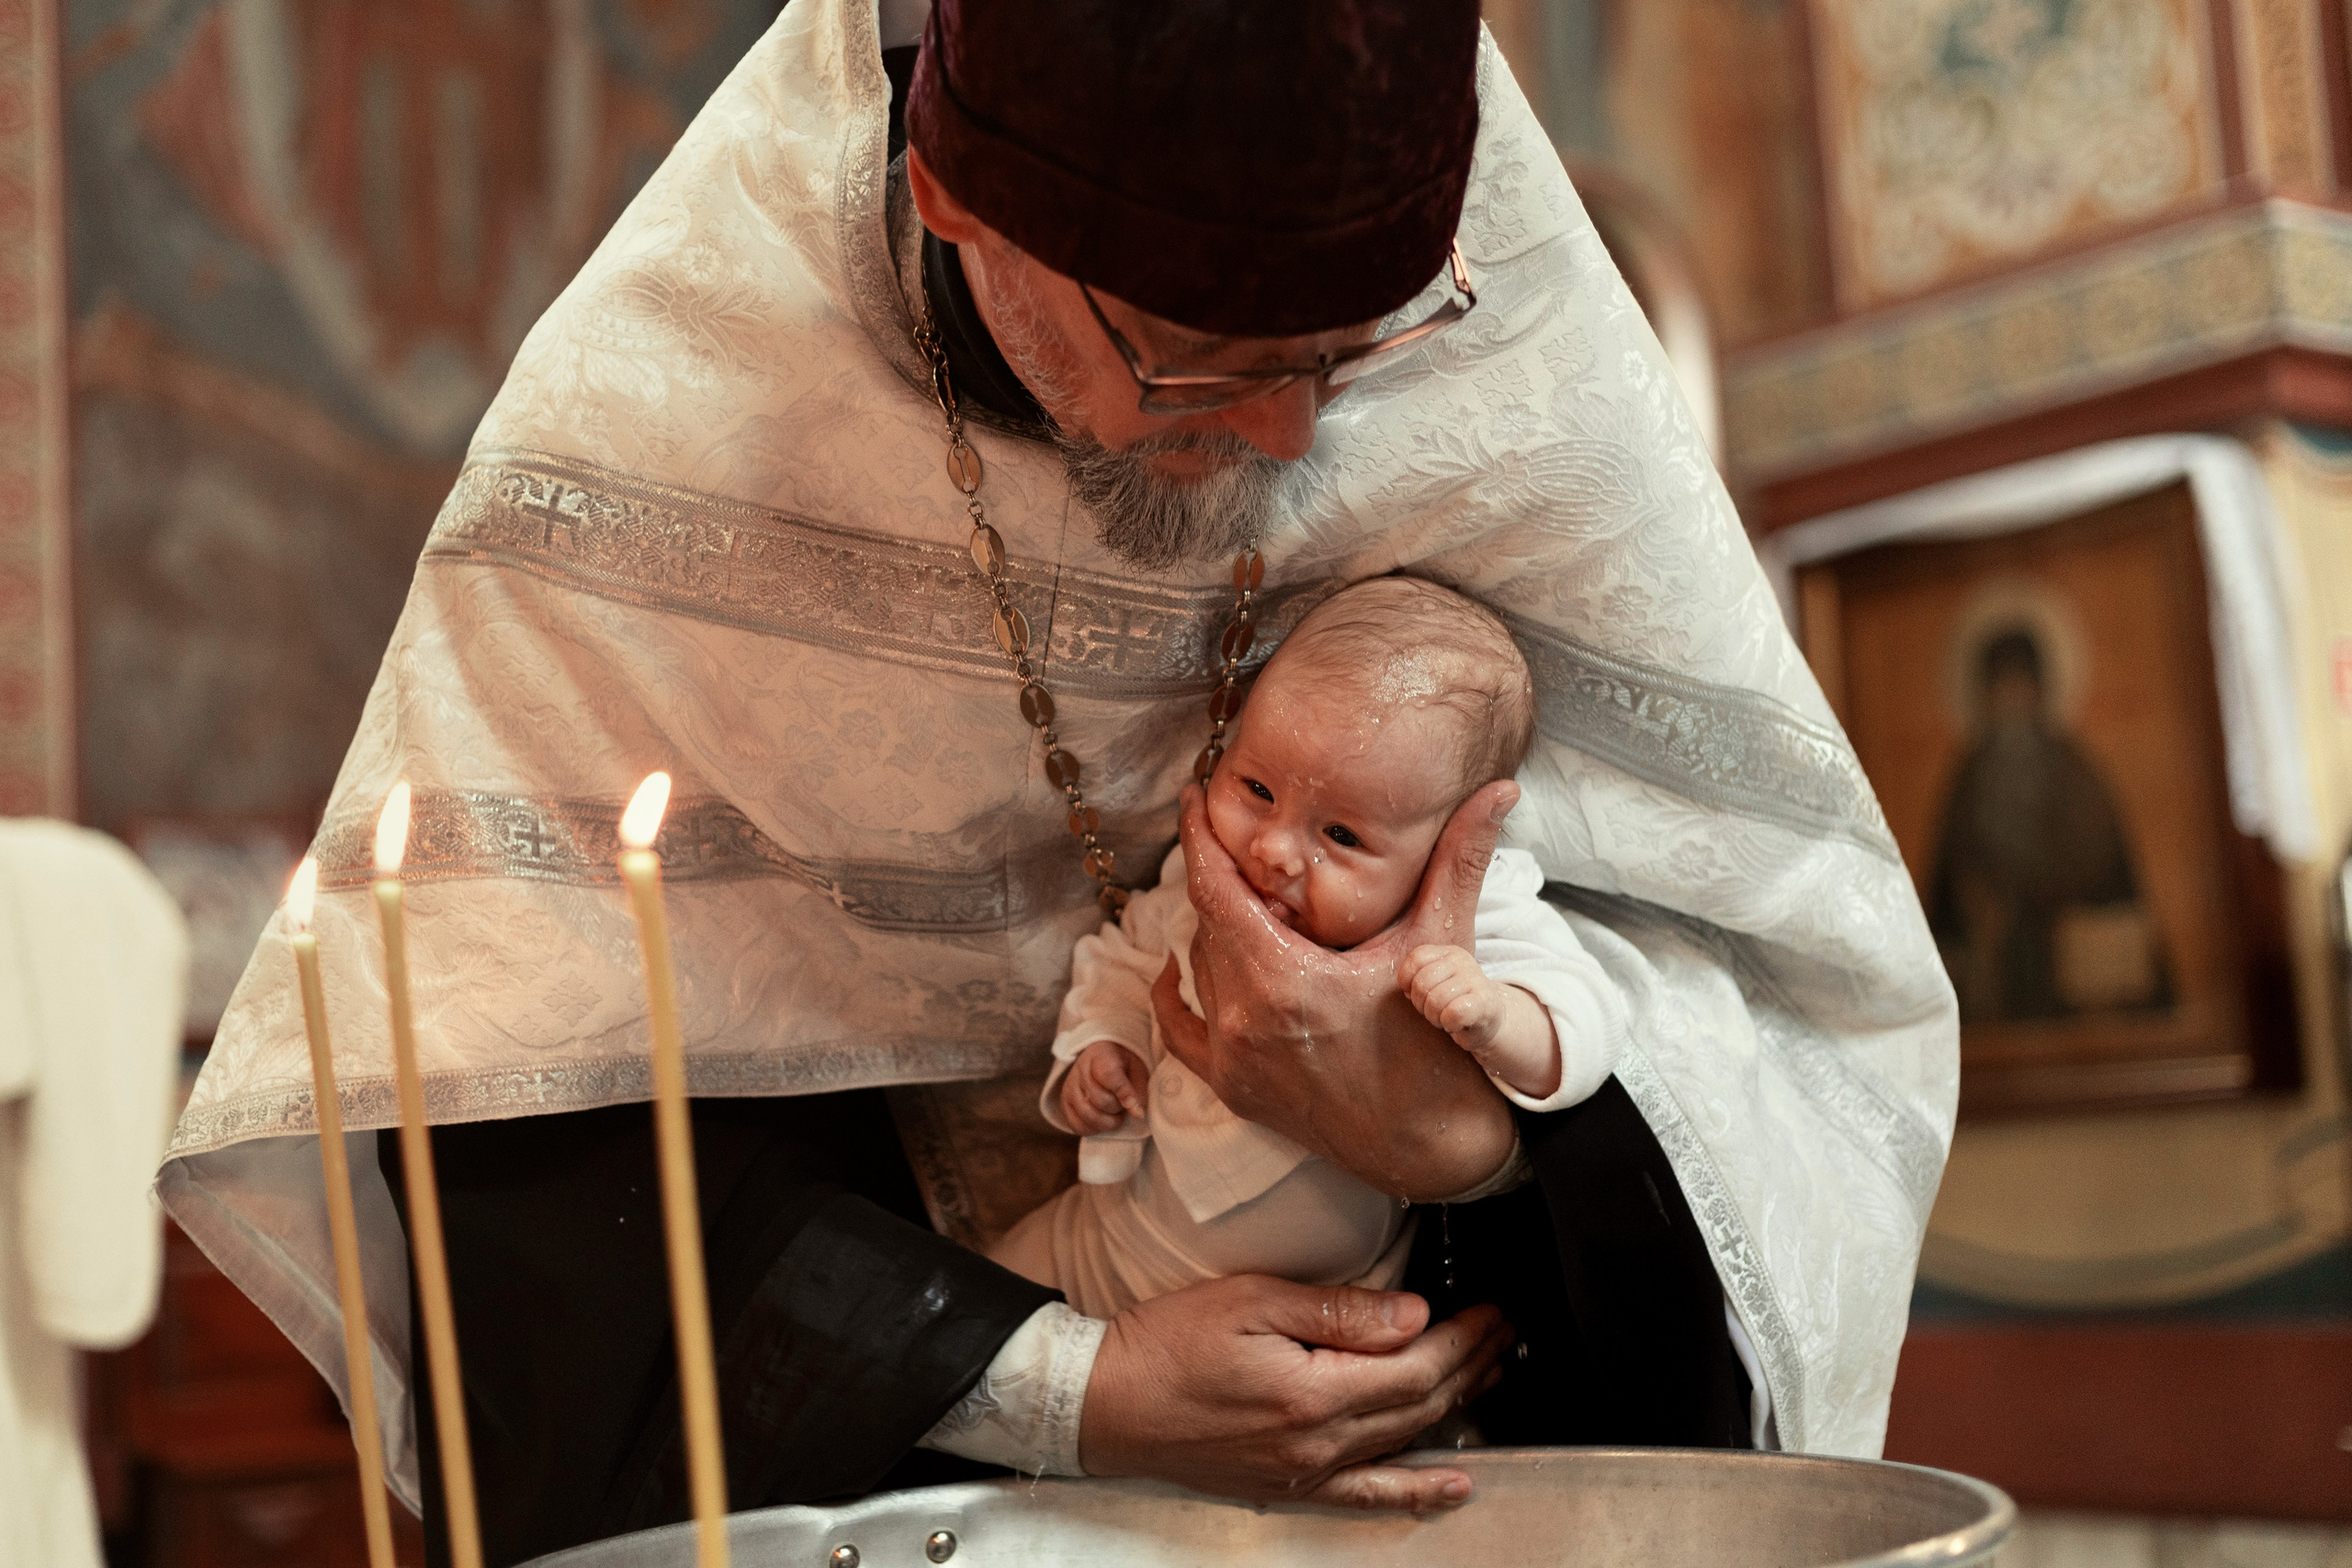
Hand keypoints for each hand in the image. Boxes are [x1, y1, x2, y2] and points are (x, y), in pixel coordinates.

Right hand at [1061, 1041, 1149, 1134]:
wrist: (1103, 1058)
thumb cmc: (1124, 1066)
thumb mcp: (1137, 1070)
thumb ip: (1138, 1091)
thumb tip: (1137, 1114)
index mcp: (1101, 1055)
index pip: (1109, 1076)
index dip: (1123, 1093)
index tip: (1134, 1106)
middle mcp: (1080, 1069)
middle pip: (1101, 1101)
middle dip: (1118, 1108)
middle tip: (1124, 1103)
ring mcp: (1069, 1087)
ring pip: (1088, 1116)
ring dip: (1108, 1121)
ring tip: (1115, 1113)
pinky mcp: (1065, 1103)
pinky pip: (1077, 1126)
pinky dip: (1094, 1129)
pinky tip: (1103, 1120)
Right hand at [1080, 1274, 1512, 1512]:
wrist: (1104, 1402)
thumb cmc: (1165, 1344)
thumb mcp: (1251, 1300)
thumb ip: (1338, 1311)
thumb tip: (1414, 1315)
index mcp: (1311, 1393)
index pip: (1415, 1367)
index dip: (1462, 1338)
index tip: (1487, 1309)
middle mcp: (1316, 1443)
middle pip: (1420, 1405)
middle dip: (1471, 1364)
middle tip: (1500, 1331)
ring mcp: (1305, 1472)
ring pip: (1405, 1443)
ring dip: (1457, 1408)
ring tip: (1492, 1376)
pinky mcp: (1288, 1486)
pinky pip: (1367, 1496)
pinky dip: (1416, 1492)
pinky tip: (1451, 1486)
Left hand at [1155, 780, 1522, 1200]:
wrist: (1434, 1147)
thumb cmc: (1438, 1047)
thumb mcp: (1444, 944)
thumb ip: (1459, 860)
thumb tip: (1499, 791)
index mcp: (1283, 979)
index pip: (1215, 887)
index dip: (1199, 836)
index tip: (1193, 798)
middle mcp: (1243, 1021)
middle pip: (1207, 924)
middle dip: (1224, 881)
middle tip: (1244, 847)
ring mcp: (1231, 1060)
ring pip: (1197, 968)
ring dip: (1215, 931)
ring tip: (1246, 900)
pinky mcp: (1231, 1088)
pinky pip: (1180, 1028)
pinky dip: (1178, 991)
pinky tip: (1179, 966)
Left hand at [1398, 945, 1505, 1053]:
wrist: (1488, 1022)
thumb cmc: (1454, 1003)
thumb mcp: (1433, 984)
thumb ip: (1416, 979)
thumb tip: (1406, 988)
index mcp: (1449, 952)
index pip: (1416, 958)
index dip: (1408, 981)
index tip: (1416, 995)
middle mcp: (1463, 961)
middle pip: (1422, 983)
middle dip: (1421, 1004)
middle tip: (1434, 1011)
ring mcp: (1476, 980)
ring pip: (1435, 1000)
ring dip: (1434, 1017)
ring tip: (1445, 1017)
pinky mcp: (1485, 1003)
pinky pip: (1453, 1013)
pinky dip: (1449, 1023)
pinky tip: (1455, 1024)